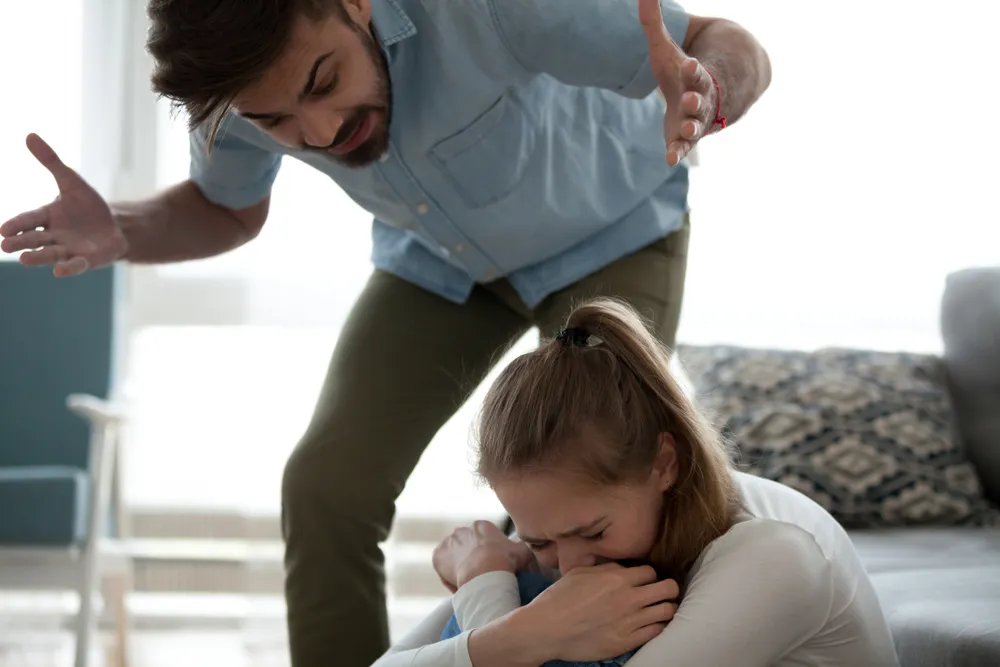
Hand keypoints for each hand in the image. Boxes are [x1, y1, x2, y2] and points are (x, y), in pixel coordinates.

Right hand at [0, 134, 126, 276]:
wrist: (115, 225)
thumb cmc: (88, 205)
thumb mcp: (71, 181)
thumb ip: (51, 162)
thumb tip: (29, 135)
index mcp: (46, 217)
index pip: (28, 219)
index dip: (17, 224)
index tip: (3, 229)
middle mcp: (53, 235)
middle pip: (34, 239)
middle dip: (21, 242)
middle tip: (5, 245)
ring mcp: (69, 249)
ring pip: (50, 254)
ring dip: (38, 257)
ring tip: (24, 260)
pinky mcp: (87, 260)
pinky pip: (75, 265)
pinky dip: (67, 268)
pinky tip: (58, 271)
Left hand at [432, 520, 535, 592]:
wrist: (484, 574)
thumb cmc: (506, 561)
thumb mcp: (523, 550)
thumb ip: (525, 546)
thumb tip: (531, 546)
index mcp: (481, 526)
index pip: (482, 540)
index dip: (488, 555)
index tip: (493, 568)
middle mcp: (462, 530)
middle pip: (466, 547)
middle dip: (472, 560)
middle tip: (481, 576)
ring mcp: (448, 543)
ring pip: (454, 557)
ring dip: (460, 568)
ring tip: (471, 584)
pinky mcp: (437, 557)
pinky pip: (443, 568)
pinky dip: (449, 576)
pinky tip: (461, 586)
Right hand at [522, 562, 678, 661]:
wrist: (547, 628)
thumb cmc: (559, 599)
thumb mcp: (580, 572)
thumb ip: (606, 568)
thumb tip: (622, 568)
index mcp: (617, 578)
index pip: (651, 571)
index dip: (648, 575)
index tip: (644, 580)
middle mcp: (628, 598)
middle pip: (668, 588)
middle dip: (667, 588)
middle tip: (660, 593)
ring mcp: (629, 621)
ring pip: (667, 611)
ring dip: (665, 608)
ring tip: (658, 609)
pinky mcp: (626, 641)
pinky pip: (656, 632)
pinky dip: (656, 626)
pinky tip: (648, 625)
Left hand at [639, 0, 721, 165]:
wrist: (700, 99)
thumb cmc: (679, 73)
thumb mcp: (664, 49)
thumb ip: (653, 24)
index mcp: (695, 77)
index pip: (696, 72)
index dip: (693, 69)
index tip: (690, 64)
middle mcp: (699, 100)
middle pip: (700, 100)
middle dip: (696, 100)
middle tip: (690, 100)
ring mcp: (694, 121)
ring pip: (695, 126)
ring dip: (690, 129)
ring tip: (685, 132)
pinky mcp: (683, 139)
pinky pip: (682, 148)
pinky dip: (677, 153)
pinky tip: (670, 161)